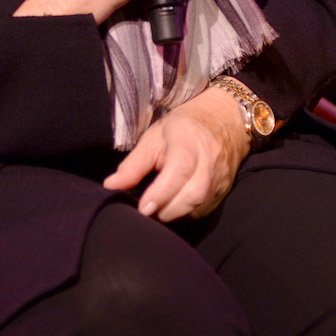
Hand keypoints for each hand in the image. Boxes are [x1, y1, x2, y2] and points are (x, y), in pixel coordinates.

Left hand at [102, 87, 250, 221]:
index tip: (142, 207)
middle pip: (193, 193)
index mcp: (189, 140)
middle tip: (146, 210)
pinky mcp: (225, 190)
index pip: (179, 169)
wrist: (224, 122)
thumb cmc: (182, 129)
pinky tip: (174, 208)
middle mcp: (209, 160)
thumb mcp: (154, 138)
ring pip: (200, 205)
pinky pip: (205, 209)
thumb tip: (110, 186)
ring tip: (158, 210)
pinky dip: (187, 214)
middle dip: (167, 208)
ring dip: (176, 213)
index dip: (161, 192)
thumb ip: (134, 164)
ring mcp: (221, 177)